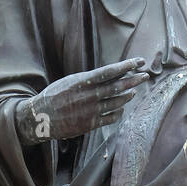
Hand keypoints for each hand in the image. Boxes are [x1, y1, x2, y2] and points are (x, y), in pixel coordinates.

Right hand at [15, 58, 148, 144]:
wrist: (41, 117)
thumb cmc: (55, 96)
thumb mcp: (70, 81)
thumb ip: (89, 80)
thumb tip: (110, 75)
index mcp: (83, 82)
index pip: (110, 72)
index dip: (127, 66)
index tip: (139, 61)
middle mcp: (89, 96)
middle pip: (118, 87)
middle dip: (134, 80)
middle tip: (145, 76)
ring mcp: (91, 111)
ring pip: (117, 103)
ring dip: (127, 96)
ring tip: (134, 92)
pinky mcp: (90, 124)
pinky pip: (110, 118)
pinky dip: (118, 112)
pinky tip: (120, 109)